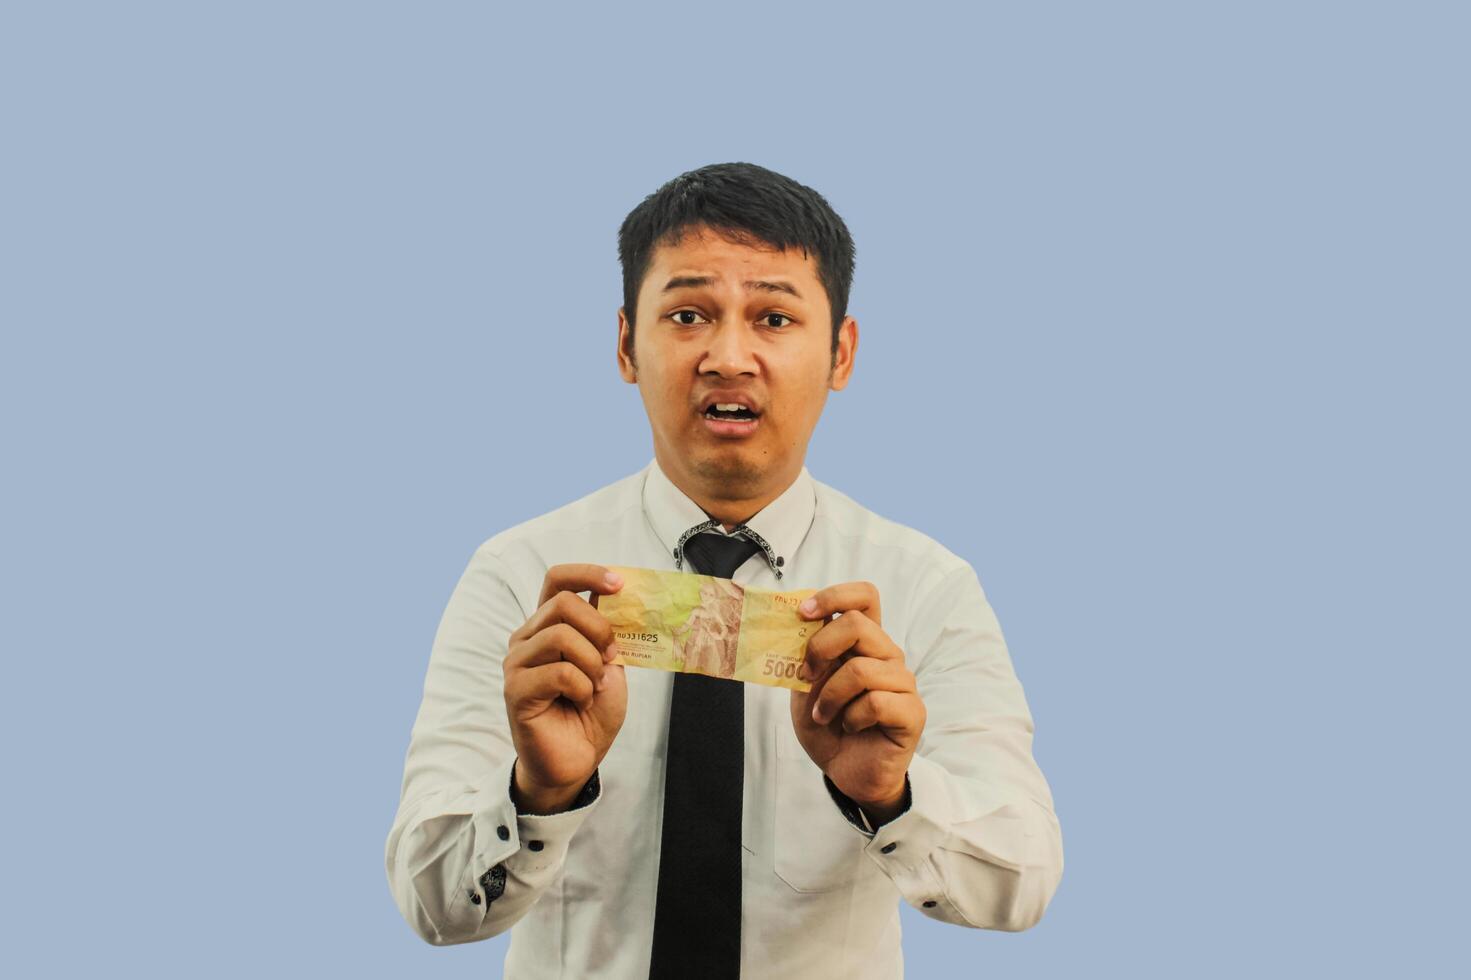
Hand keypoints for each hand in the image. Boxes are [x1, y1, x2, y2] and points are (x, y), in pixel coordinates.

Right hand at [503, 564, 626, 813]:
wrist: (577, 760)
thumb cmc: (590, 712)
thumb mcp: (610, 664)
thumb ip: (609, 632)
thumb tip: (618, 597)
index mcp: (548, 626)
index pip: (558, 580)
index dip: (589, 574)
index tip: (619, 584)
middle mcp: (527, 638)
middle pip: (563, 603)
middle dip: (599, 628)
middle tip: (610, 658)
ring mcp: (517, 663)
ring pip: (561, 635)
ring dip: (592, 663)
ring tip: (593, 686)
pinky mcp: (516, 690)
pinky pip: (559, 672)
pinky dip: (582, 686)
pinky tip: (580, 701)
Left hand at [790, 581, 925, 824]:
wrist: (843, 771)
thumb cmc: (827, 724)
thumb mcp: (804, 686)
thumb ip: (804, 654)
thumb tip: (794, 621)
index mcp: (864, 642)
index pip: (865, 597)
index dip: (834, 596)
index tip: (803, 613)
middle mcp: (887, 655)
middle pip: (858, 624)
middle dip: (819, 648)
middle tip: (805, 677)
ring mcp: (902, 683)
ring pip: (862, 668)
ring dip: (830, 696)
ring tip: (823, 715)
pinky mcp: (911, 712)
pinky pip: (877, 702)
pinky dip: (851, 717)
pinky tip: (849, 727)